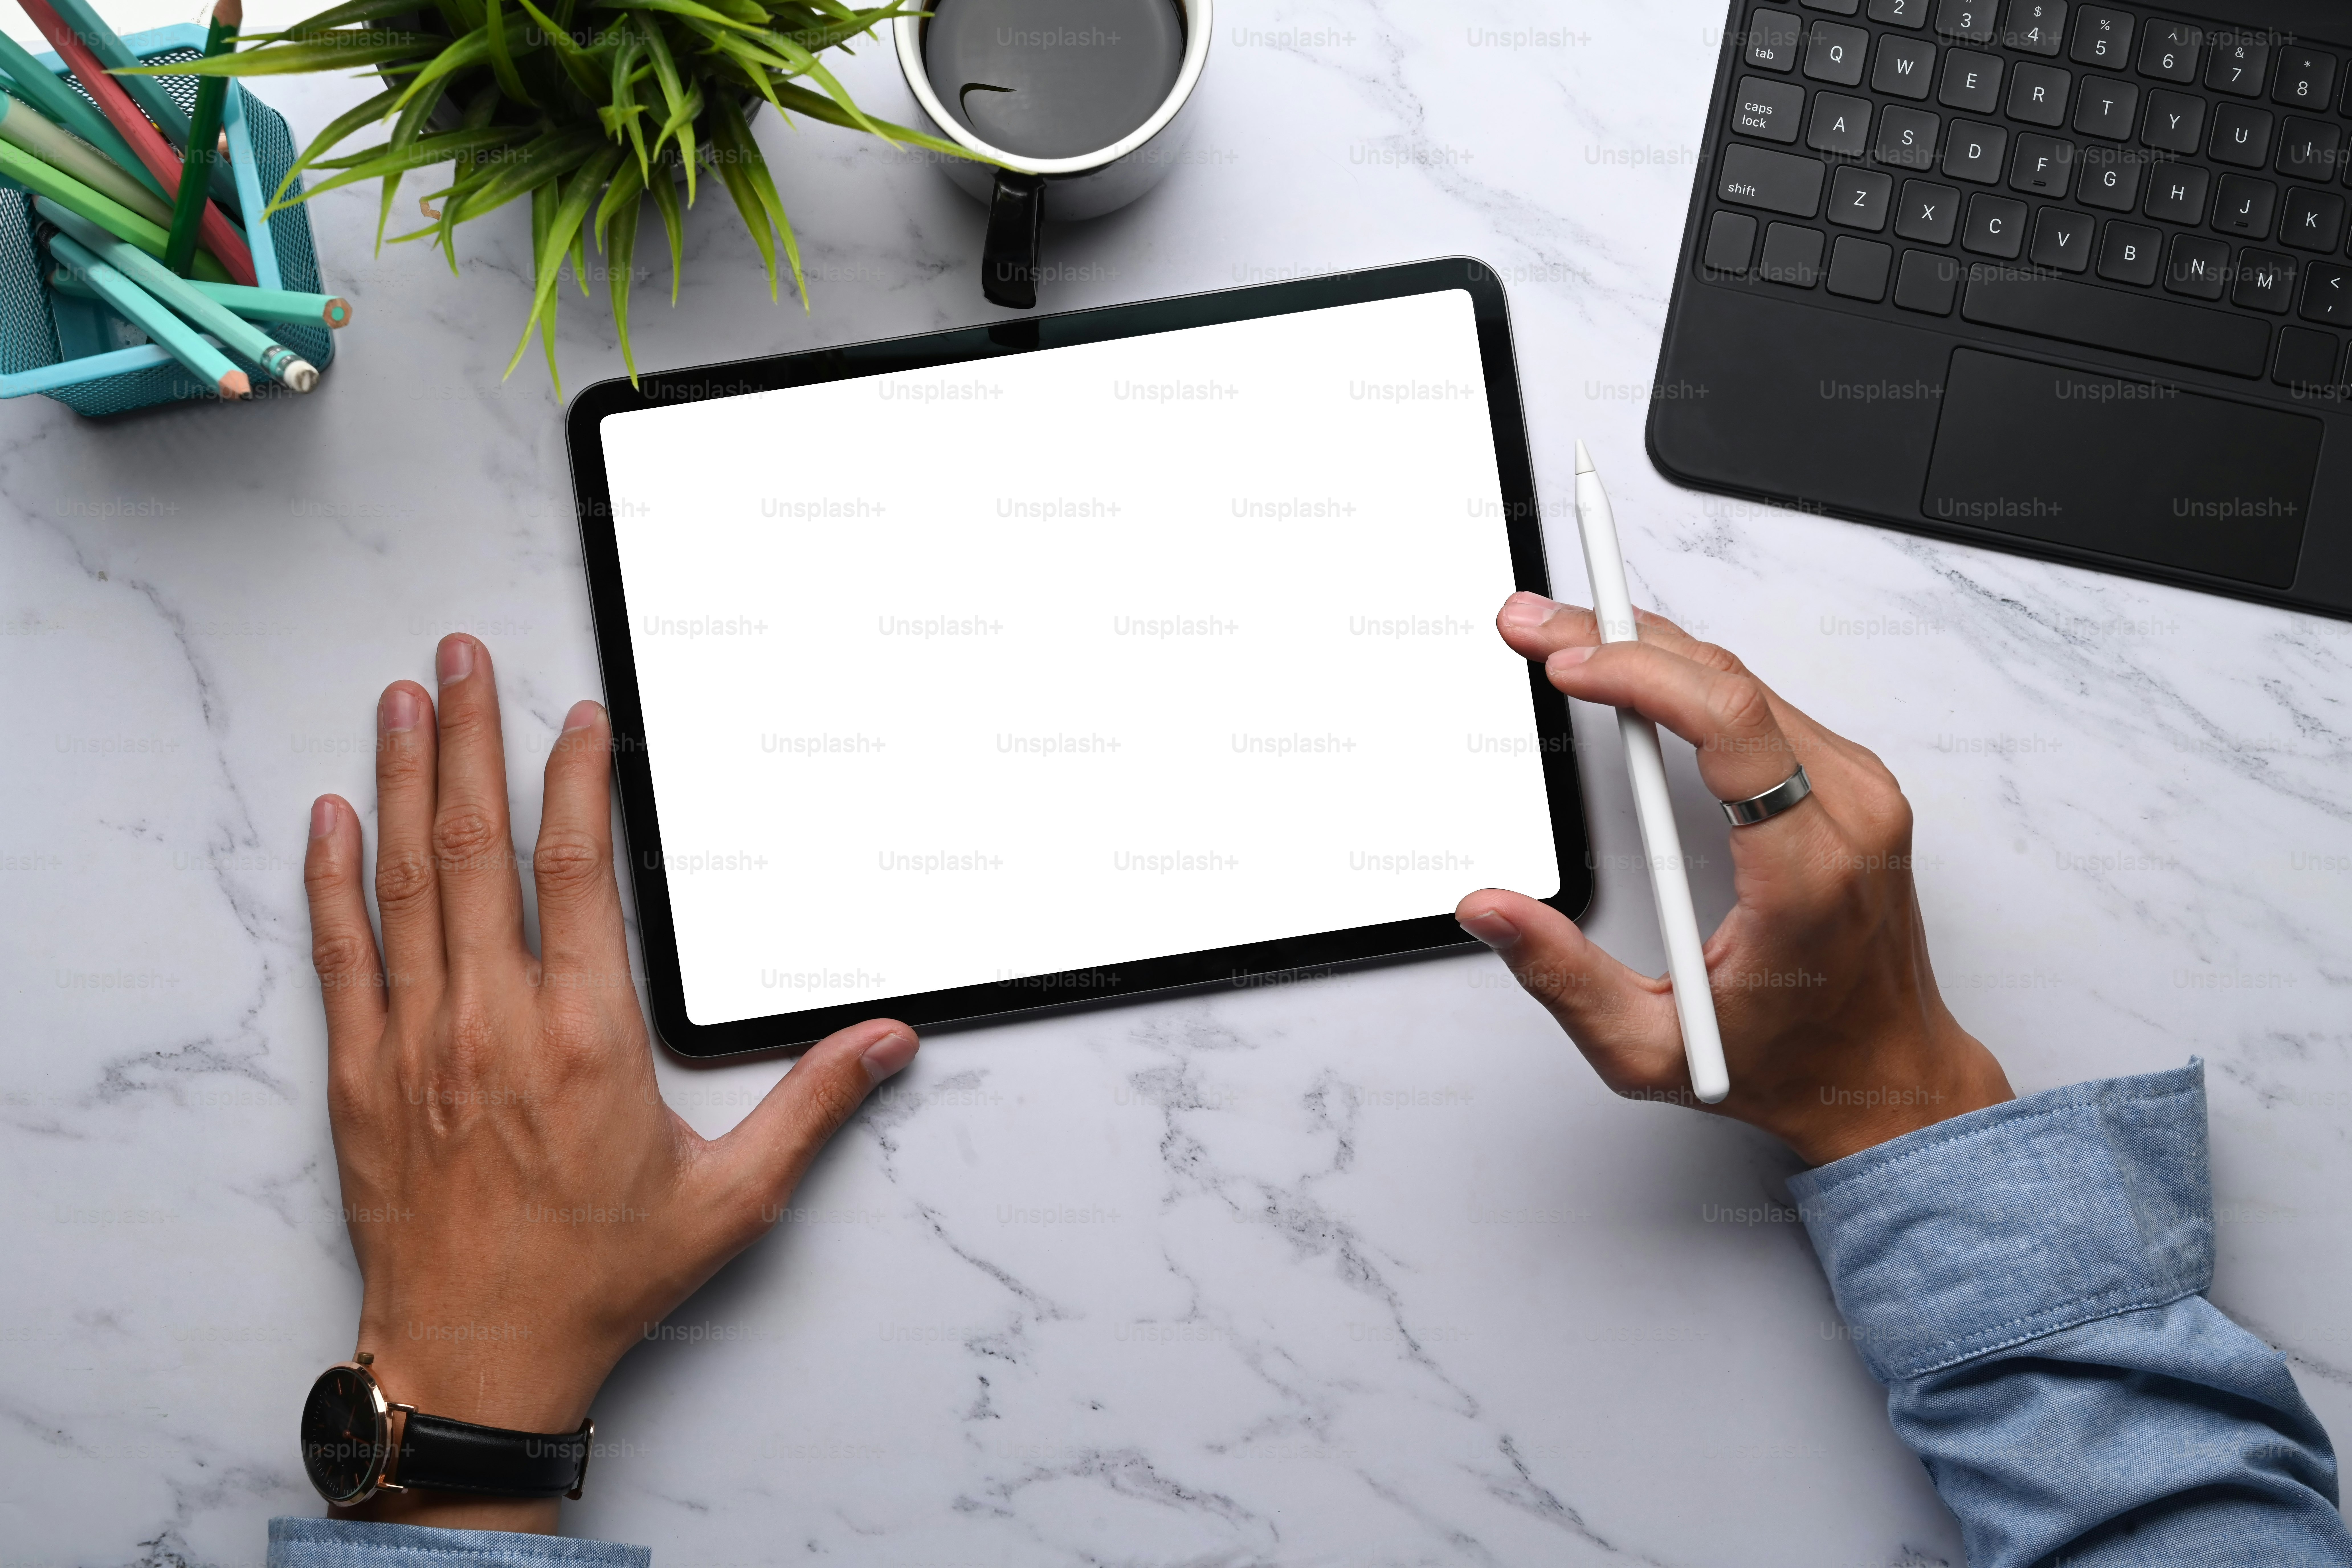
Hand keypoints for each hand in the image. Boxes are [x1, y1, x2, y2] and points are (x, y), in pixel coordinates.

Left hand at [302, 635, 917, 1533]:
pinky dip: (331, 879)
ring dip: (399, 781)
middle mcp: (493, 1025)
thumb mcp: (732, 1198)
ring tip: (401, 699)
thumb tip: (889, 1043)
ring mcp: (417, 1045)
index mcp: (584, 1040)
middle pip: (474, 847)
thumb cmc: (598, 1278)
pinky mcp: (363, 1078)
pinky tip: (331, 815)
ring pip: (404, 883)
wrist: (479, 1359)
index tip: (576, 719)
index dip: (574, 780)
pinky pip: (341, 955)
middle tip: (462, 658)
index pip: (573, 870)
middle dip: (467, 739)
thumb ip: (812, 1106)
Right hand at [1456, 594, 2010, 1165]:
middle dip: (1616, 640)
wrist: (1882, 1073)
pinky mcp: (1854, 783)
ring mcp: (1861, 792)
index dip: (1639, 673)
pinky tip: (1636, 671)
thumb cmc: (1788, 1059)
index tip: (1566, 663)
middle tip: (1532, 627)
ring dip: (1649, 651)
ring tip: (1566, 641)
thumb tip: (1491, 910)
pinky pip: (1763, 703)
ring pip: (1743, 680)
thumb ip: (1563, 979)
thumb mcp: (1651, 1050)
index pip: (1728, 724)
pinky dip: (1690, 678)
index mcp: (1807, 872)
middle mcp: (1850, 816)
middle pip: (1727, 683)